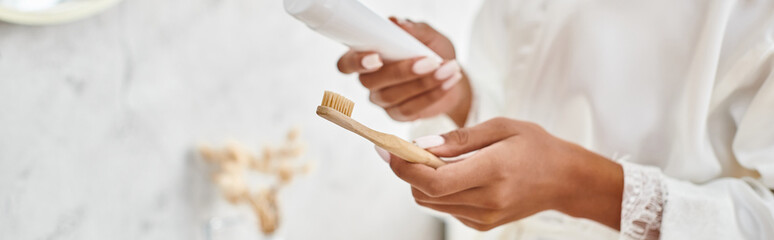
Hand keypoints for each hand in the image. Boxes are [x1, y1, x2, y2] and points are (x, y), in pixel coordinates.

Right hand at [336, 18, 471, 125]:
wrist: (450, 73)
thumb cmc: (432, 50)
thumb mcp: (427, 35)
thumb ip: (413, 30)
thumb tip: (397, 23)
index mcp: (367, 57)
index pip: (346, 64)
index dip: (356, 62)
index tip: (376, 57)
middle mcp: (370, 80)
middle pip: (372, 82)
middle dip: (402, 71)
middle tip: (430, 61)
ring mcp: (382, 100)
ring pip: (393, 96)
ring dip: (423, 82)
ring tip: (448, 68)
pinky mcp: (398, 115)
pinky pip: (410, 109)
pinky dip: (432, 95)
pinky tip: (449, 82)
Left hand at [374, 118, 623, 230]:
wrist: (565, 179)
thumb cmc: (535, 146)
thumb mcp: (501, 127)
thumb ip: (459, 138)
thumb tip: (422, 145)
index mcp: (493, 170)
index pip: (433, 181)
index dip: (404, 167)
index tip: (388, 150)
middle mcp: (487, 200)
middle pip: (425, 194)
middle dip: (408, 172)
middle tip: (407, 149)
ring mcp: (485, 216)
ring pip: (431, 203)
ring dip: (422, 181)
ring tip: (435, 159)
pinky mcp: (483, 224)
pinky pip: (446, 208)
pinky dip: (440, 191)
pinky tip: (456, 174)